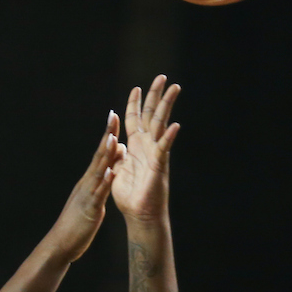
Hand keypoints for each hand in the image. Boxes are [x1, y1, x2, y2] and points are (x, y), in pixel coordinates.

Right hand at [52, 114, 125, 260]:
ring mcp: (87, 196)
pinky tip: (110, 171)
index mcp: (88, 182)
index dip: (107, 137)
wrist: (60, 244)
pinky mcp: (90, 210)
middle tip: (113, 116)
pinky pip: (98, 194)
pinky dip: (104, 182)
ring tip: (113, 138)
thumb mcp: (91, 200)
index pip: (99, 155)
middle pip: (98, 157)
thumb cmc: (76, 225)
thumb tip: (112, 166)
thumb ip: (101, 184)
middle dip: (107, 137)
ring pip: (98, 172)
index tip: (114, 118)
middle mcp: (86, 185)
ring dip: (105, 155)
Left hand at [111, 75, 180, 224]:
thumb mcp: (118, 170)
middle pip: (151, 115)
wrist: (138, 214)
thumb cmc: (129, 195)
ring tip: (175, 88)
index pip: (134, 119)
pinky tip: (175, 126)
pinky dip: (168, 138)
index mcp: (135, 146)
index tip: (136, 87)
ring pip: (161, 124)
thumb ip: (118, 155)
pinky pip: (164, 149)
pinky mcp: (159, 166)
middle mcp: (146, 146)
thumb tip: (116, 143)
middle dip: (156, 95)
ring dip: (167, 106)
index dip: (135, 104)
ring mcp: (155, 153)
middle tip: (162, 77)